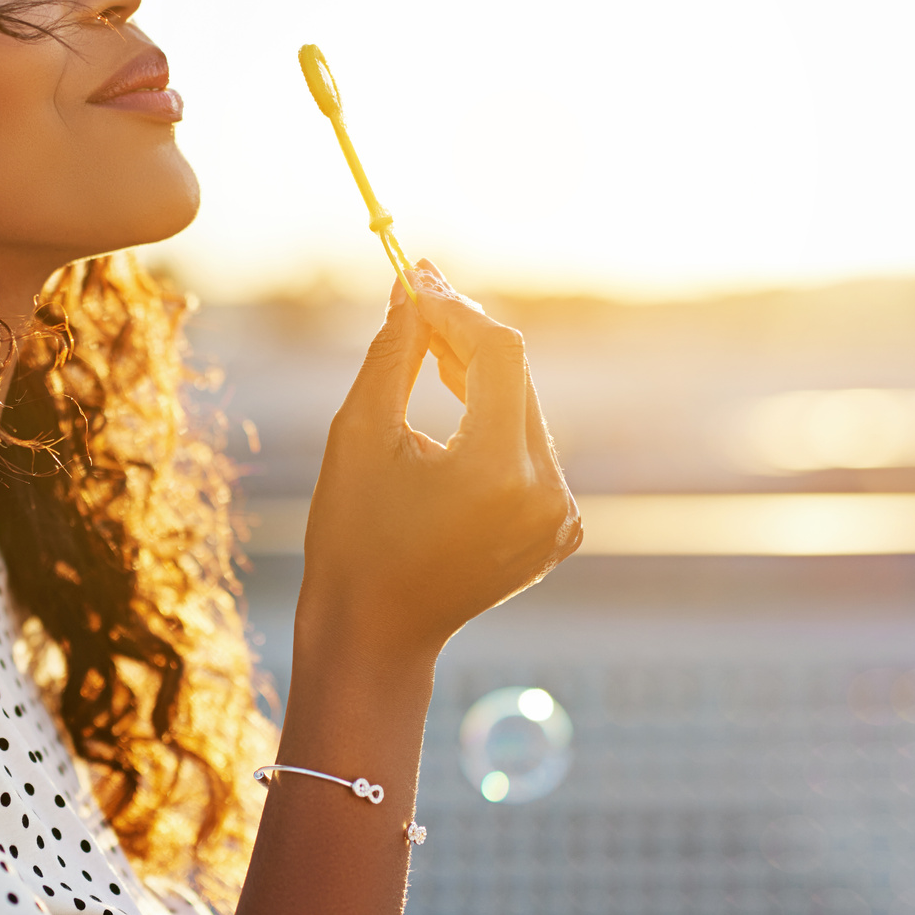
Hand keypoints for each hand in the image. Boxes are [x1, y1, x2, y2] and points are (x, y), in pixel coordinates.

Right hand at [297, 261, 581, 664]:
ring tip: (424, 345)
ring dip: (479, 373)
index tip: (415, 279)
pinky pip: (530, 449)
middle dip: (464, 336)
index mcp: (499, 473)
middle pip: (516, 378)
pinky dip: (495, 419)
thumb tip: (412, 286)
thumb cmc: (353, 537)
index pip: (499, 354)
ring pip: (524, 409)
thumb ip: (393, 353)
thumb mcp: (360, 434)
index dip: (456, 310)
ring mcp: (560, 516)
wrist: (376, 635)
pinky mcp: (560, 529)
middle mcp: (546, 494)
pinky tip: (454, 399)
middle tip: (415, 298)